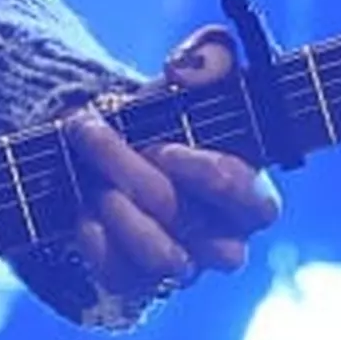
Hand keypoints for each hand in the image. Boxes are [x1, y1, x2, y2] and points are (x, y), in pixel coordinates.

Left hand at [58, 28, 280, 308]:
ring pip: (163, 261)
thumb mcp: (183, 81)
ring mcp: (181, 265)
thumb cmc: (162, 120)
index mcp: (246, 194)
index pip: (259, 206)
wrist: (109, 153)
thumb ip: (206, 58)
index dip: (214, 179)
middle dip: (137, 175)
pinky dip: (94, 236)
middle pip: (201, 231)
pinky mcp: (137, 281)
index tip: (165, 147)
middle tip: (94, 132)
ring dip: (118, 210)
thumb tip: (196, 61)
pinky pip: (120, 274)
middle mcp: (221, 238)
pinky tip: (81, 203)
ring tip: (90, 176)